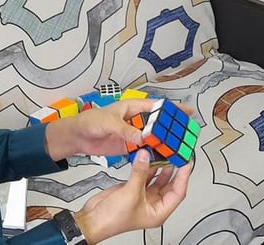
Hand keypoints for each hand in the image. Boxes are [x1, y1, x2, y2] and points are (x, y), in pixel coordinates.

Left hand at [45, 99, 194, 159]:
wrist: (77, 137)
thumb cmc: (89, 121)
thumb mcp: (108, 122)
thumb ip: (125, 130)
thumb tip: (141, 136)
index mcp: (131, 108)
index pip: (155, 107)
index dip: (171, 109)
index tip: (185, 111)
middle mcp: (134, 120)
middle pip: (158, 123)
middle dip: (172, 127)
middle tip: (185, 133)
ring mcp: (132, 133)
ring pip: (153, 137)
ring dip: (164, 141)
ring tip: (178, 146)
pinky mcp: (128, 146)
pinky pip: (144, 148)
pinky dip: (153, 152)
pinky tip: (162, 157)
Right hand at [73, 149, 192, 243]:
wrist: (93, 219)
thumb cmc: (113, 219)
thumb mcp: (131, 193)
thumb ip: (140, 172)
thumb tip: (146, 157)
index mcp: (159, 212)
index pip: (178, 192)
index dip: (183, 176)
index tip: (186, 162)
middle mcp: (153, 205)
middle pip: (169, 185)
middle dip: (173, 170)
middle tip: (177, 155)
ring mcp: (142, 197)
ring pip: (156, 179)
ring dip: (159, 167)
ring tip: (164, 153)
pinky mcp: (132, 190)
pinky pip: (143, 176)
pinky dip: (145, 167)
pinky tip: (147, 158)